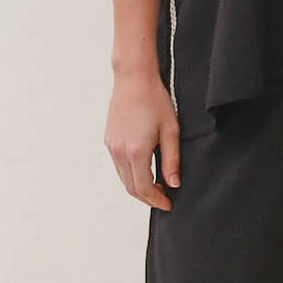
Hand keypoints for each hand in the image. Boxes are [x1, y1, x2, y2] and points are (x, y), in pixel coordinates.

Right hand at [105, 68, 179, 209]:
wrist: (133, 79)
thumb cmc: (154, 99)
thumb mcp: (170, 130)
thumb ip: (172, 160)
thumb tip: (173, 183)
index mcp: (136, 151)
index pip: (144, 188)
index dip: (156, 200)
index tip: (168, 203)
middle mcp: (119, 151)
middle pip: (131, 187)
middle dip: (147, 197)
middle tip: (164, 197)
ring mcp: (111, 146)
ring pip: (123, 178)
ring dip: (138, 186)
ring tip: (156, 185)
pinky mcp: (109, 139)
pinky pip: (118, 166)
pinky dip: (130, 174)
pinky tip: (144, 169)